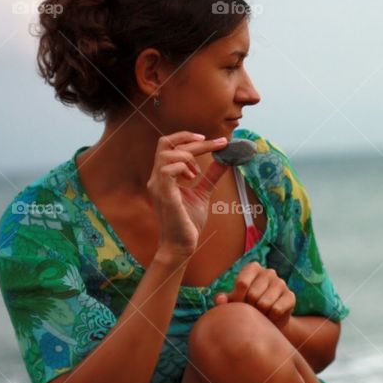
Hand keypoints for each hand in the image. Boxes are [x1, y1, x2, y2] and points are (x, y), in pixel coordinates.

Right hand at [147, 131, 229, 256]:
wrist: (181, 245)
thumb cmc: (188, 222)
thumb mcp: (203, 193)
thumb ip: (211, 176)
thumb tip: (225, 160)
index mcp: (164, 176)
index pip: (168, 145)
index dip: (187, 137)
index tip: (211, 140)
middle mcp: (157, 178)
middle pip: (167, 143)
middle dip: (193, 140)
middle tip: (217, 144)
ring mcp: (158, 185)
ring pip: (166, 153)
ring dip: (188, 155)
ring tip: (197, 172)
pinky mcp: (164, 195)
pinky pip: (167, 170)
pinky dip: (183, 167)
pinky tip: (192, 178)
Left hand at [214, 262, 295, 327]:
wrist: (267, 321)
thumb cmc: (246, 307)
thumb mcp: (233, 303)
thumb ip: (223, 300)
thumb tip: (220, 299)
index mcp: (253, 268)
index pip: (242, 283)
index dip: (238, 299)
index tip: (239, 305)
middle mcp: (269, 272)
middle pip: (253, 294)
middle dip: (249, 308)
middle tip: (251, 311)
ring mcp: (281, 283)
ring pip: (265, 303)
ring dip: (260, 314)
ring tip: (260, 314)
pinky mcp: (290, 296)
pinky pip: (276, 310)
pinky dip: (270, 318)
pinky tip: (270, 317)